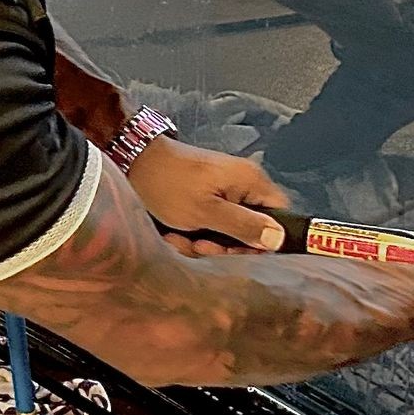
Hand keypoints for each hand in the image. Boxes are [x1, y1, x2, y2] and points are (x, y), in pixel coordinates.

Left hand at [124, 138, 288, 254]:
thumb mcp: (206, 212)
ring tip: (179, 239)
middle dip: (225, 246)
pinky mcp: (206, 199)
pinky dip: (192, 235)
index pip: (281, 216)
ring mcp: (224, 192)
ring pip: (227, 232)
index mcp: (251, 182)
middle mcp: (243, 186)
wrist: (132, 163)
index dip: (265, 240)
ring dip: (204, 243)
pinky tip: (173, 235)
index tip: (238, 251)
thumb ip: (244, 226)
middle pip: (252, 229)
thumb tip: (279, 239)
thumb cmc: (169, 185)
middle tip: (200, 246)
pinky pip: (210, 226)